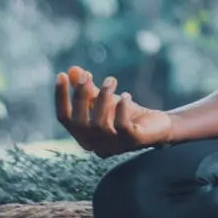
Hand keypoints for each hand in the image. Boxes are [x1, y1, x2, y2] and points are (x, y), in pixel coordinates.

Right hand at [54, 66, 172, 157]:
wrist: (157, 127)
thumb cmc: (126, 115)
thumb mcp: (105, 100)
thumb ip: (89, 89)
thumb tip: (73, 70)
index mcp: (83, 136)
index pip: (64, 118)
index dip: (61, 97)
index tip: (61, 75)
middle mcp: (95, 145)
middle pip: (79, 122)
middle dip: (81, 96)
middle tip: (88, 75)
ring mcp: (113, 147)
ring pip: (99, 124)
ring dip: (103, 98)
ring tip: (110, 80)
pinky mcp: (132, 142)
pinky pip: (122, 126)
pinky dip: (122, 109)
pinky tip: (126, 96)